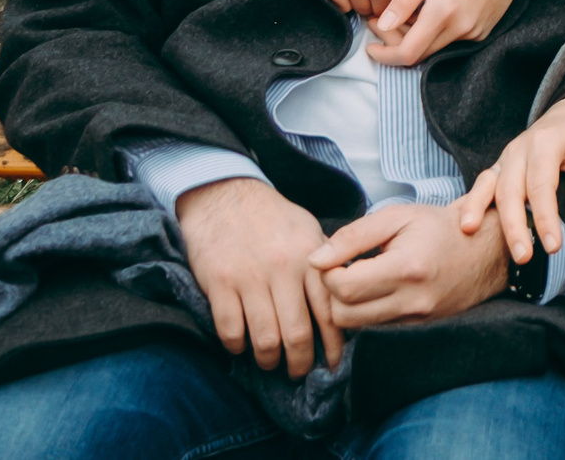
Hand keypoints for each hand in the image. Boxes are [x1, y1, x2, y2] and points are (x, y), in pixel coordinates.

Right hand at [176, 177, 342, 378]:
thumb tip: (344, 299)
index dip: (332, 346)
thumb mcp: (308, 229)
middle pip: (297, 335)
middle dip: (299, 363)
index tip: (331, 365)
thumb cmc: (271, 216)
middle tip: (297, 371)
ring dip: (268, 360)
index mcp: (309, 258)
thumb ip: (325, 263)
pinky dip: (237, 346)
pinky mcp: (220, 282)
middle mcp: (282, 269)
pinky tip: (241, 345)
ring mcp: (249, 277)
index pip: (328, 312)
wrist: (224, 193)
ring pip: (265, 339)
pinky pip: (231, 330)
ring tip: (269, 362)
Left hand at [311, 203, 510, 328]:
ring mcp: (417, 320)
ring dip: (347, 306)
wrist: (484, 252)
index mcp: (406, 268)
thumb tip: (316, 259)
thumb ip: (353, 237)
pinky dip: (366, 314)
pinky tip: (373, 292)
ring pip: (357, 328)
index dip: (327, 272)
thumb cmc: (438, 227)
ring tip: (356, 280)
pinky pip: (376, 330)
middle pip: (343, 316)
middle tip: (341, 269)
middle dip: (332, 293)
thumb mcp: (396, 217)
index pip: (342, 287)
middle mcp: (412, 302)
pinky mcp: (418, 329)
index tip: (333, 256)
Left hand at [368, 0, 553, 64]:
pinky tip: (426, 11)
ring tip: (401, 13)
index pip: (408, 52)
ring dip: (414, 38)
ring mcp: (476, 32)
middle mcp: (462, 29)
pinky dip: (434, 32)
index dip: (385, 55)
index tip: (369, 45)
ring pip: (436, 47)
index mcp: (444, 12)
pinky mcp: (485, 29)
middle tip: (379, 21)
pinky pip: (453, 40)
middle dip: (395, 43)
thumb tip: (382, 25)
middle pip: (420, 53)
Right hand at [456, 92, 564, 263]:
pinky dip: (470, 202)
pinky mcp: (499, 167)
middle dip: (514, 225)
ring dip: (481, 212)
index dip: (545, 217)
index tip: (553, 246)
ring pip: (490, 186)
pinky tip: (464, 223)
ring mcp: (506, 157)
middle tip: (523, 257)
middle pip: (510, 189)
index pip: (541, 184)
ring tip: (472, 235)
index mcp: (546, 141)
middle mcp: (520, 148)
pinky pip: (482, 184)